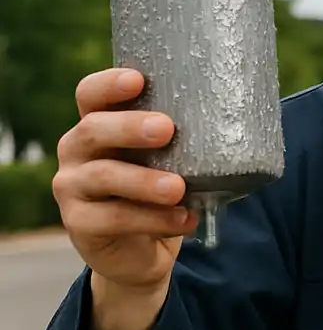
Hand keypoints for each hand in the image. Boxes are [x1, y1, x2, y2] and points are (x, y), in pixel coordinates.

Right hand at [52, 68, 198, 290]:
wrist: (142, 250)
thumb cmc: (159, 188)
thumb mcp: (170, 159)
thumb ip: (184, 138)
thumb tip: (242, 112)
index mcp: (98, 124)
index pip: (90, 95)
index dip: (108, 84)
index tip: (138, 79)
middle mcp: (77, 151)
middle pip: (93, 129)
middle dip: (129, 127)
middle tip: (166, 129)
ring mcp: (72, 187)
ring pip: (103, 176)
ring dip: (143, 180)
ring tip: (177, 188)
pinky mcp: (80, 224)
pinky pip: (115, 219)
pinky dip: (154, 219)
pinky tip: (184, 220)